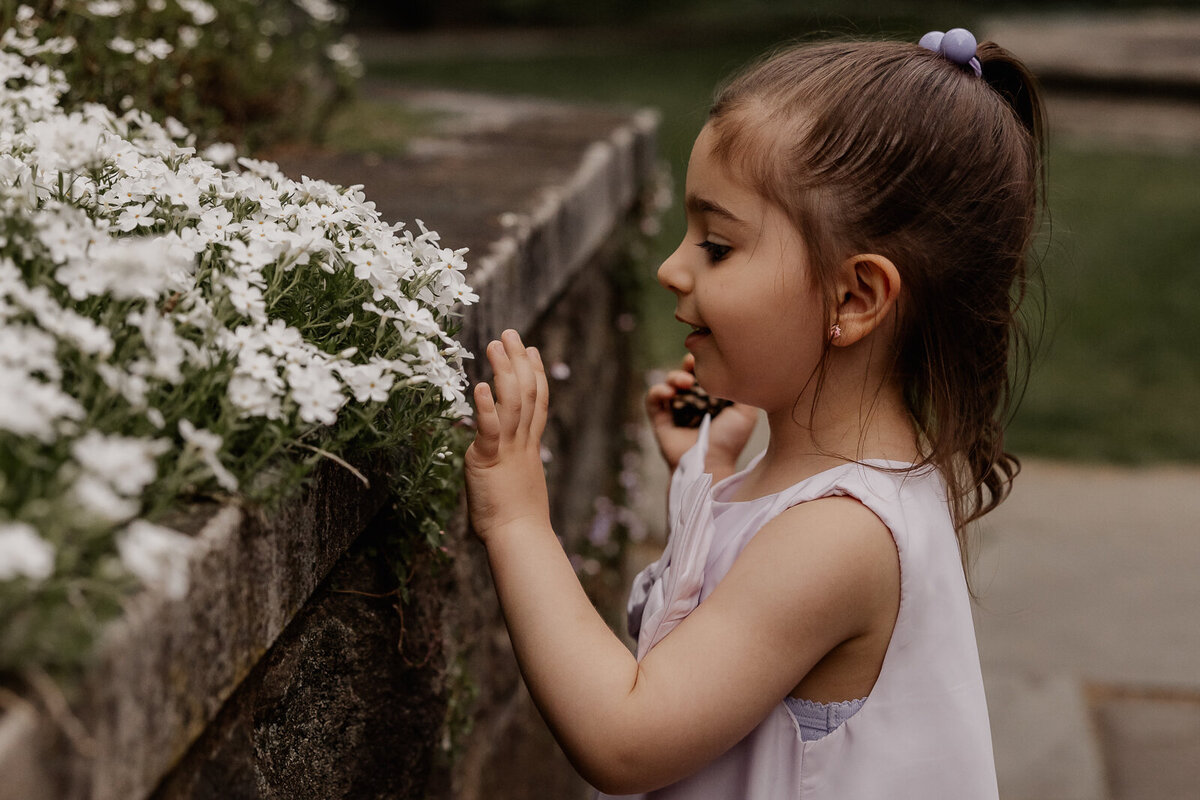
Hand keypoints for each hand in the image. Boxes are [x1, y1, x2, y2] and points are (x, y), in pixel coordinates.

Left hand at [464, 329, 551, 543]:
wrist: (519, 539)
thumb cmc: (516, 523)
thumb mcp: (516, 485)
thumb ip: (510, 468)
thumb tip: (503, 467)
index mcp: (529, 447)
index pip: (537, 403)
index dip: (535, 373)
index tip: (531, 350)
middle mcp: (522, 443)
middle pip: (527, 393)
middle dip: (518, 360)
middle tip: (510, 333)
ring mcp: (508, 450)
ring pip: (512, 403)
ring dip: (504, 371)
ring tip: (495, 344)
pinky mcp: (489, 460)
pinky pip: (490, 429)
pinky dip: (486, 406)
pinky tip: (480, 385)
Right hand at [645, 354, 757, 474]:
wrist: (712, 465)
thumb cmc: (730, 441)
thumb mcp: (746, 413)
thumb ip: (746, 392)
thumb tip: (742, 371)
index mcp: (712, 399)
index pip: (705, 373)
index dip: (704, 362)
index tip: (708, 357)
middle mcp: (692, 403)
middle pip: (685, 373)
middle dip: (687, 364)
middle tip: (692, 362)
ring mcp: (675, 411)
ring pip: (668, 382)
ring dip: (674, 376)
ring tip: (685, 383)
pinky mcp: (660, 420)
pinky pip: (652, 399)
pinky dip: (658, 391)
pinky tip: (669, 393)